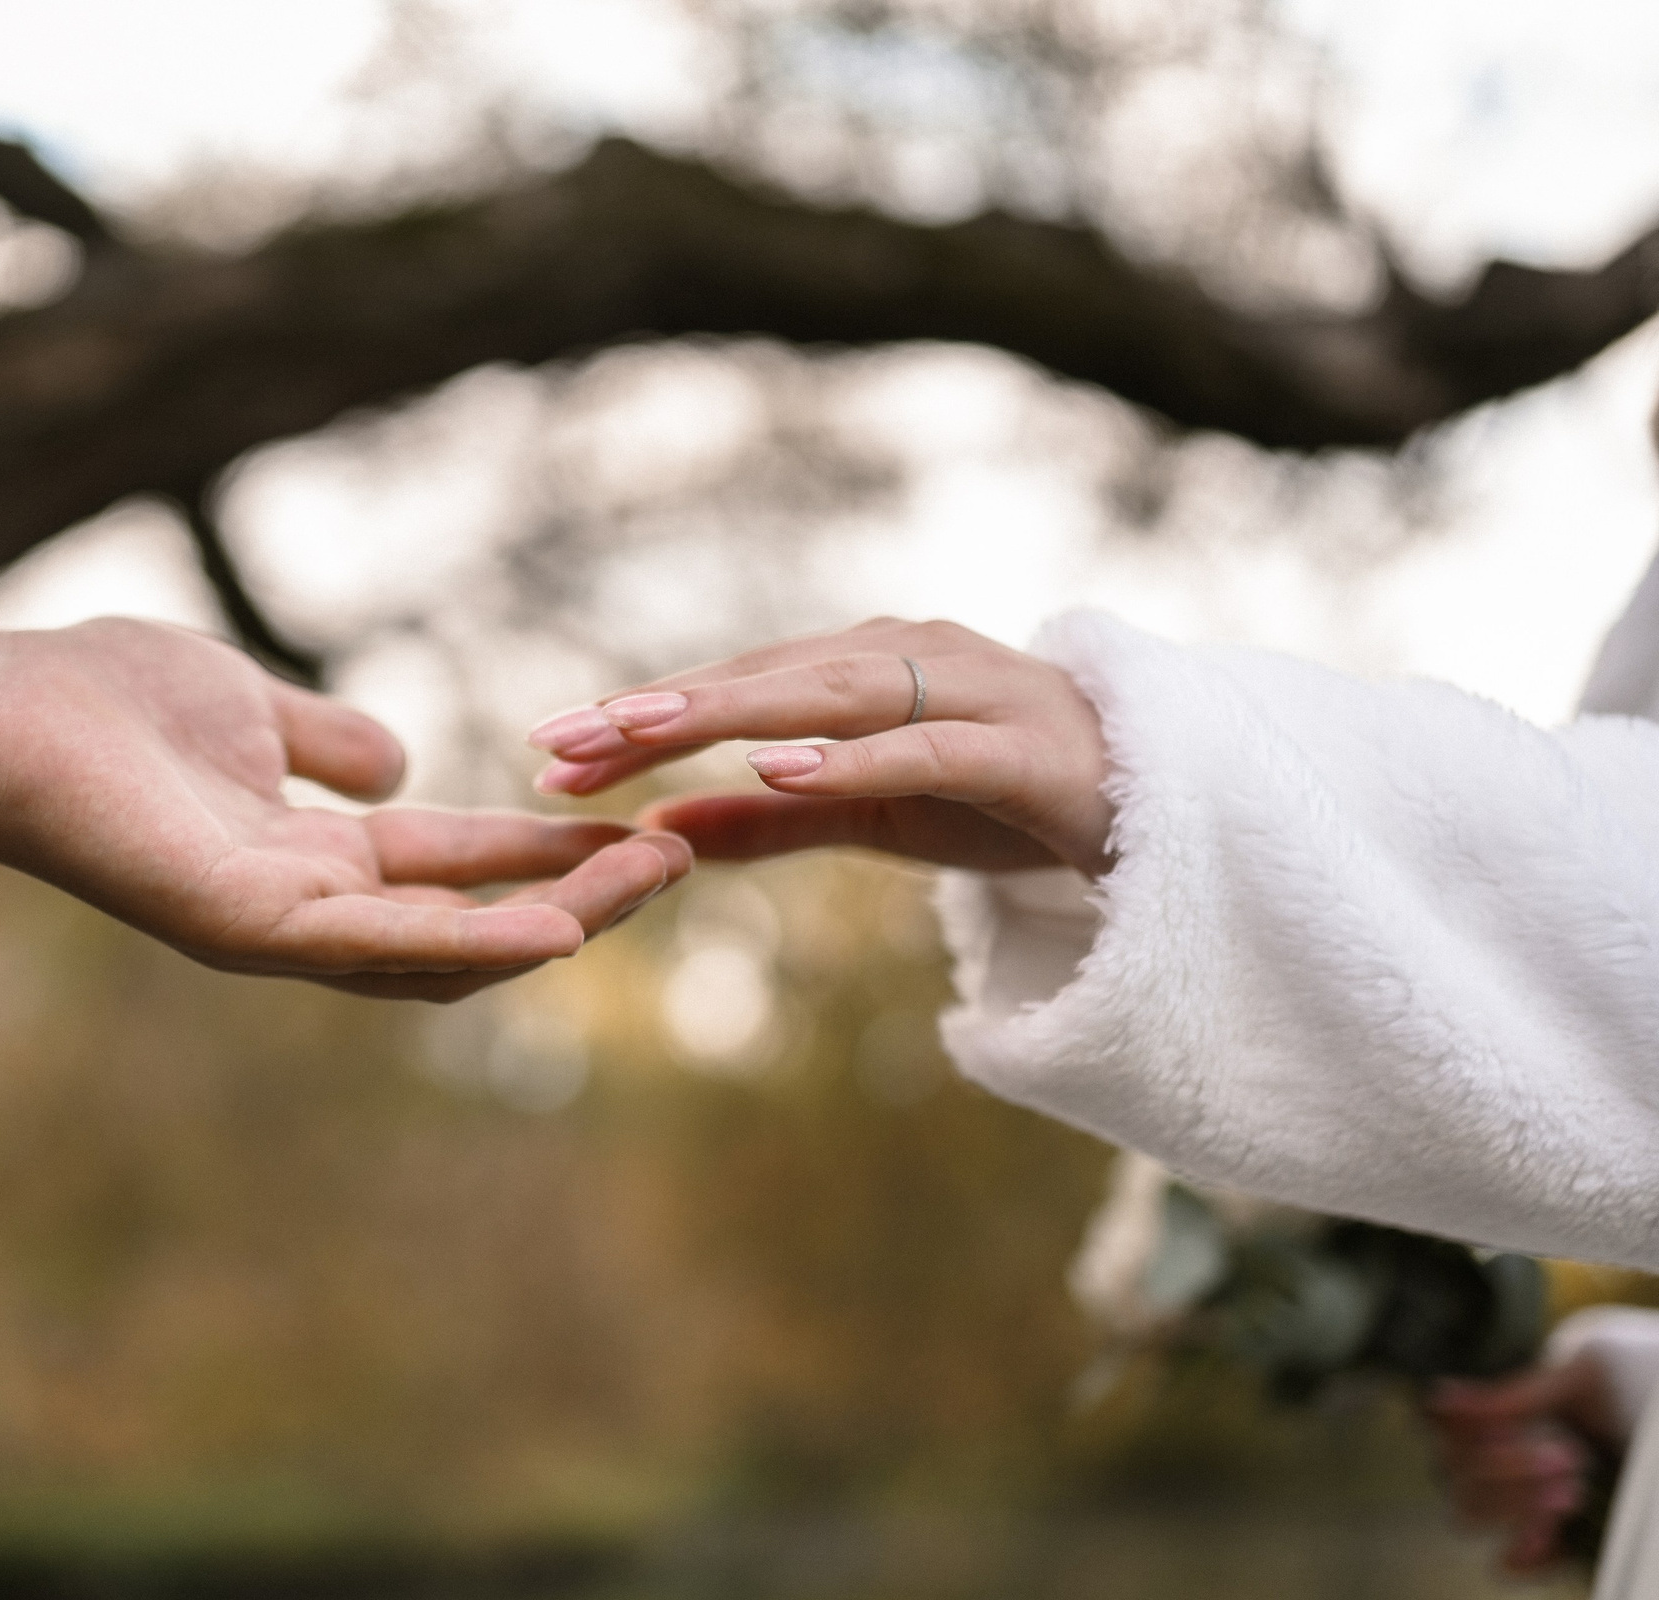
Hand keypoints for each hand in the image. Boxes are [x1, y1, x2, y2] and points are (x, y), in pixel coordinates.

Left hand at [0, 619, 689, 998]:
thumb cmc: (101, 702)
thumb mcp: (251, 708)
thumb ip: (327, 741)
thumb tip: (399, 763)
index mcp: (313, 858)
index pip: (456, 869)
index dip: (549, 855)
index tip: (640, 826)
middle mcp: (305, 910)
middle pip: (471, 924)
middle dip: (579, 898)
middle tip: (679, 860)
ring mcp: (276, 930)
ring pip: (444, 950)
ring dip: (553, 920)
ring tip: (648, 882)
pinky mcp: (243, 927)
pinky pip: (375, 944)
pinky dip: (468, 941)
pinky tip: (553, 927)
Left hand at [526, 618, 1113, 877]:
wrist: (1159, 814)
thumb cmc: (1000, 800)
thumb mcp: (867, 818)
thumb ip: (767, 824)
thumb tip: (653, 833)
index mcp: (861, 668)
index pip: (730, 688)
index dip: (640, 717)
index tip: (548, 747)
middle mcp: (907, 657)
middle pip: (763, 679)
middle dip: (659, 709)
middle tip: (564, 737)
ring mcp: (969, 692)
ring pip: (830, 694)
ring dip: (732, 713)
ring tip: (644, 733)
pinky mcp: (1019, 750)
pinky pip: (923, 749)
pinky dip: (851, 756)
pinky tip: (778, 768)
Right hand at [1425, 1357, 1628, 1573]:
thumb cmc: (1637, 1382)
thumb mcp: (1587, 1376)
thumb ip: (1517, 1396)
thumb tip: (1441, 1399)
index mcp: (1501, 1407)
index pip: (1439, 1420)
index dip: (1459, 1426)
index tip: (1505, 1427)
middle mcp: (1499, 1453)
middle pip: (1452, 1469)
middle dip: (1503, 1468)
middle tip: (1569, 1459)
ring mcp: (1521, 1498)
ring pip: (1469, 1511)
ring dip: (1513, 1504)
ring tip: (1573, 1494)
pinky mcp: (1552, 1539)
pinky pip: (1510, 1560)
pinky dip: (1524, 1553)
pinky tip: (1552, 1535)